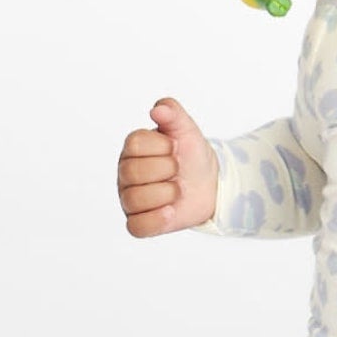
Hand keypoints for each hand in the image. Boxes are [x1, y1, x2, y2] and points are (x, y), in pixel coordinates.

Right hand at [117, 98, 220, 237]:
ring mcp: (129, 199)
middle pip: (132, 173)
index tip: (174, 148)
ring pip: (133, 200)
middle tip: (177, 170)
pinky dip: (155, 219)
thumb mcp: (187, 130)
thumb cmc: (192, 156)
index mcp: (132, 149)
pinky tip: (170, 211)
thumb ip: (173, 114)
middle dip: (165, 170)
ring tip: (176, 190)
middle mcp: (125, 174)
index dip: (161, 147)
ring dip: (165, 194)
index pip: (134, 144)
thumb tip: (157, 110)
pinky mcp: (139, 222)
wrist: (211, 184)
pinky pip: (136, 227)